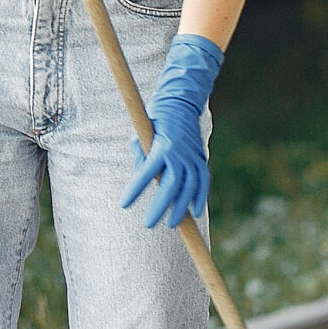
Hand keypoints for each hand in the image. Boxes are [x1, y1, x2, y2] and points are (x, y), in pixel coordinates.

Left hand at [121, 34, 223, 228]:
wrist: (180, 104)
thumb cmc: (155, 121)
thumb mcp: (140, 134)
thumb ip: (140, 158)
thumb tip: (139, 182)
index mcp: (161, 146)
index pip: (147, 172)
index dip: (136, 189)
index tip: (124, 204)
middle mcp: (179, 153)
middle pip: (171, 186)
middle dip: (160, 207)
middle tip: (148, 224)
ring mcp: (192, 156)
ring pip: (190, 187)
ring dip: (181, 207)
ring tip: (171, 224)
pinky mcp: (201, 158)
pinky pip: (203, 182)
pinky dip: (200, 198)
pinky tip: (193, 213)